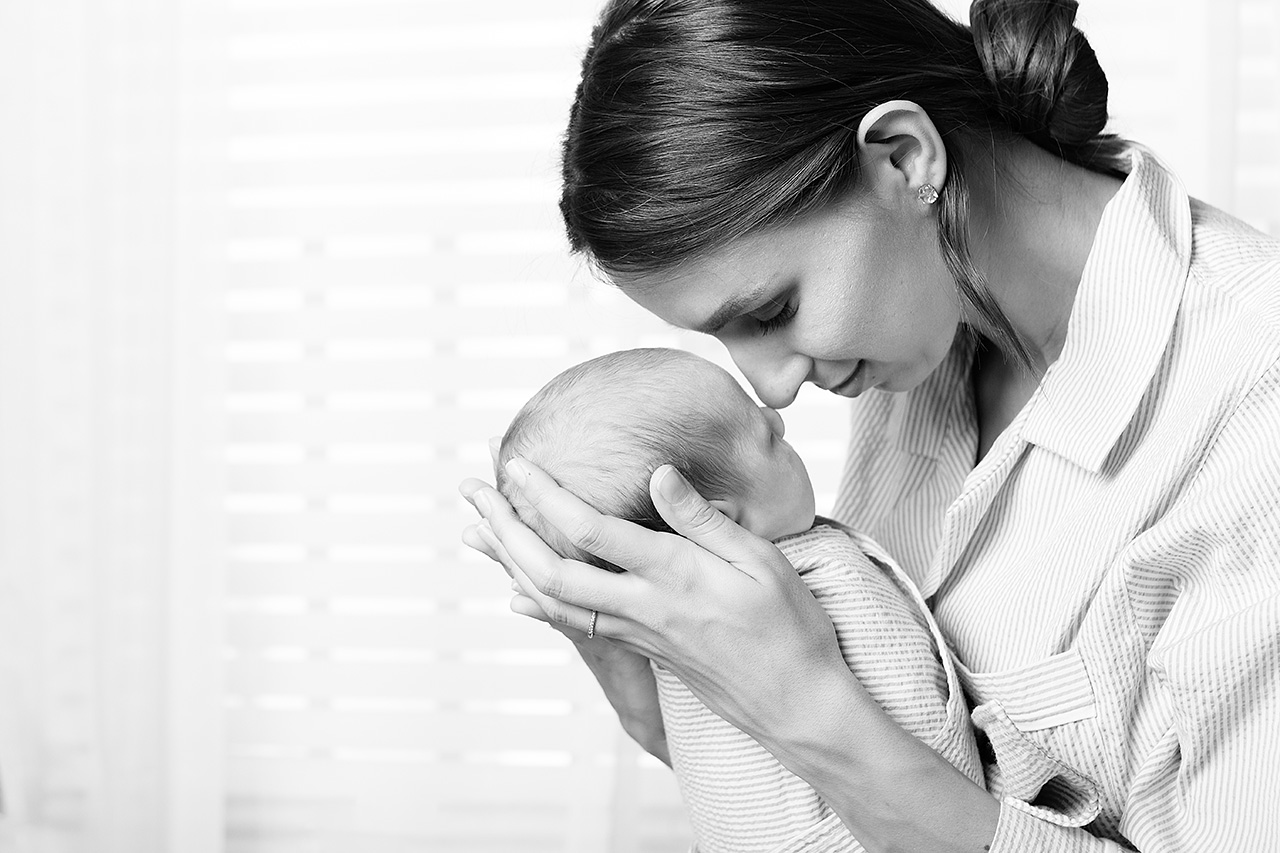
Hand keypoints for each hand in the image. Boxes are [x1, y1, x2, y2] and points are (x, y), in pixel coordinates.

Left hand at [465, 456, 850, 746]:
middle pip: (552, 568)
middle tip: (473, 491)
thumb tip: (657, 473)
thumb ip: (702, 519)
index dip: (547, 496)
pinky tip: (516, 590)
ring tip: (478, 529)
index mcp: (672, 576)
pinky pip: (574, 625)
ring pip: (553, 599)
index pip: (592, 531)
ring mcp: (636, 632)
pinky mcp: (640, 648)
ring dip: (509, 560)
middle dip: (506, 528)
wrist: (796, 704)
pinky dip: (538, 602)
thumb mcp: (761, 560)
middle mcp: (642, 606)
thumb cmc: (789, 626)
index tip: (517, 464)